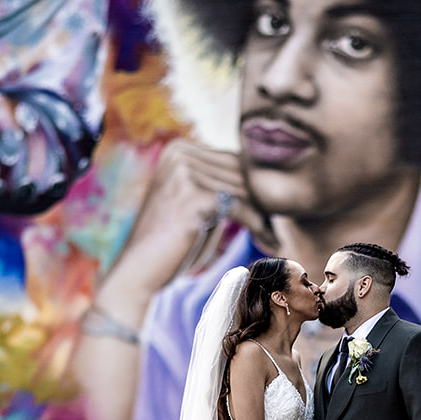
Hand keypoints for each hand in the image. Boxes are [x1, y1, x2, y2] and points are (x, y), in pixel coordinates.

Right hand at [91, 140, 275, 324]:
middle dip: (263, 201)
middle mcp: (179, 153)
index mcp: (179, 148)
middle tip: (282, 226)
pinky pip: (241, 207)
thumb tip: (267, 177)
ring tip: (277, 236)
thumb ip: (221, 185)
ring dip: (265, 216)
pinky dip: (259, 226)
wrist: (139, 270)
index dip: (256, 188)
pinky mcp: (193, 194)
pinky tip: (271, 242)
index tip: (275, 214)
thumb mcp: (195, 205)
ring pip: (244, 190)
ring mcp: (184, 171)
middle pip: (241, 172)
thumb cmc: (170, 244)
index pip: (234, 161)